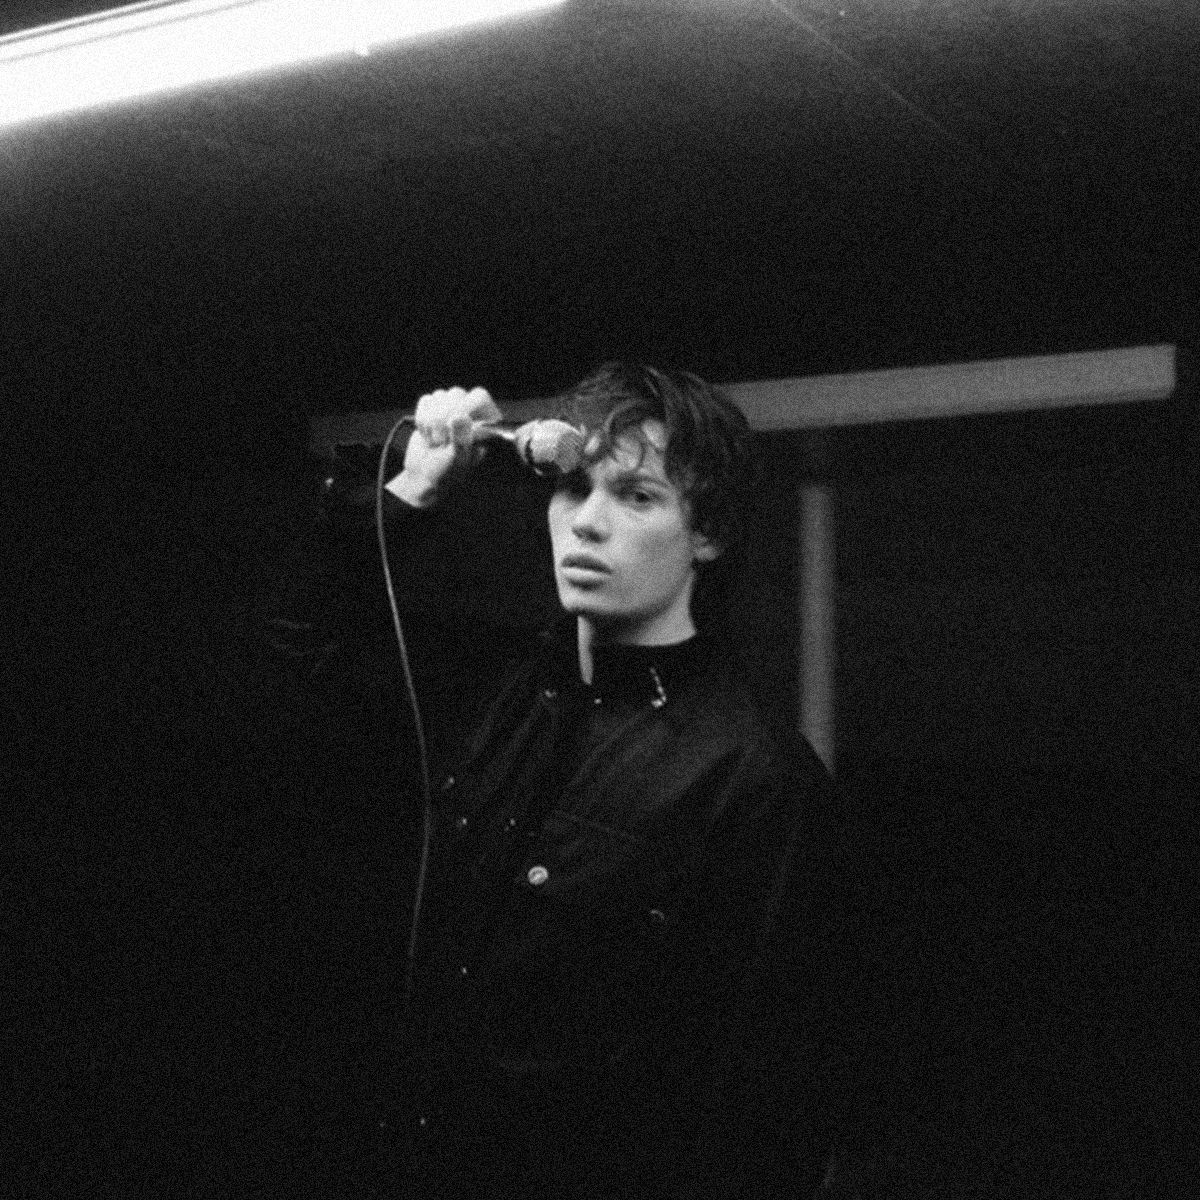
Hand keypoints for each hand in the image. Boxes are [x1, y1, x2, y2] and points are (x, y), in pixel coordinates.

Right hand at [386, 386, 501, 506]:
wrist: (425, 475)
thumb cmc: (449, 471)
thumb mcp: (460, 459)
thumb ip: (462, 438)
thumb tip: (460, 416)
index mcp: (486, 422)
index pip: (479, 396)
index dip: (465, 407)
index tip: (454, 424)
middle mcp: (471, 410)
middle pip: (456, 393)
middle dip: (444, 419)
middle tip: (443, 441)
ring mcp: (452, 407)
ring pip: (439, 396)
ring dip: (432, 422)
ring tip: (437, 441)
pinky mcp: (434, 408)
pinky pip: (426, 401)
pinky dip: (422, 418)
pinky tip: (428, 433)